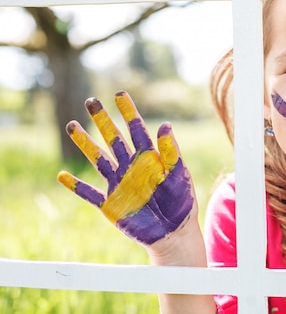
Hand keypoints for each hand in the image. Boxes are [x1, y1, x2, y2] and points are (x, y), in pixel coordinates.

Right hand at [57, 91, 194, 245]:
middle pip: (113, 139)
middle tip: (91, 101)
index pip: (137, 130)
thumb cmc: (181, 203)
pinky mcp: (111, 205)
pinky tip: (62, 176)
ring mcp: (119, 184)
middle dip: (102, 120)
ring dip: (85, 144)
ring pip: (98, 159)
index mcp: (150, 158)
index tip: (120, 94)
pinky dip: (76, 186)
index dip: (128, 112)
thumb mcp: (178, 176)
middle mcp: (131, 167)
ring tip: (72, 125)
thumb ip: (171, 152)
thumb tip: (165, 125)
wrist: (174, 233)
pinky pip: (89, 194)